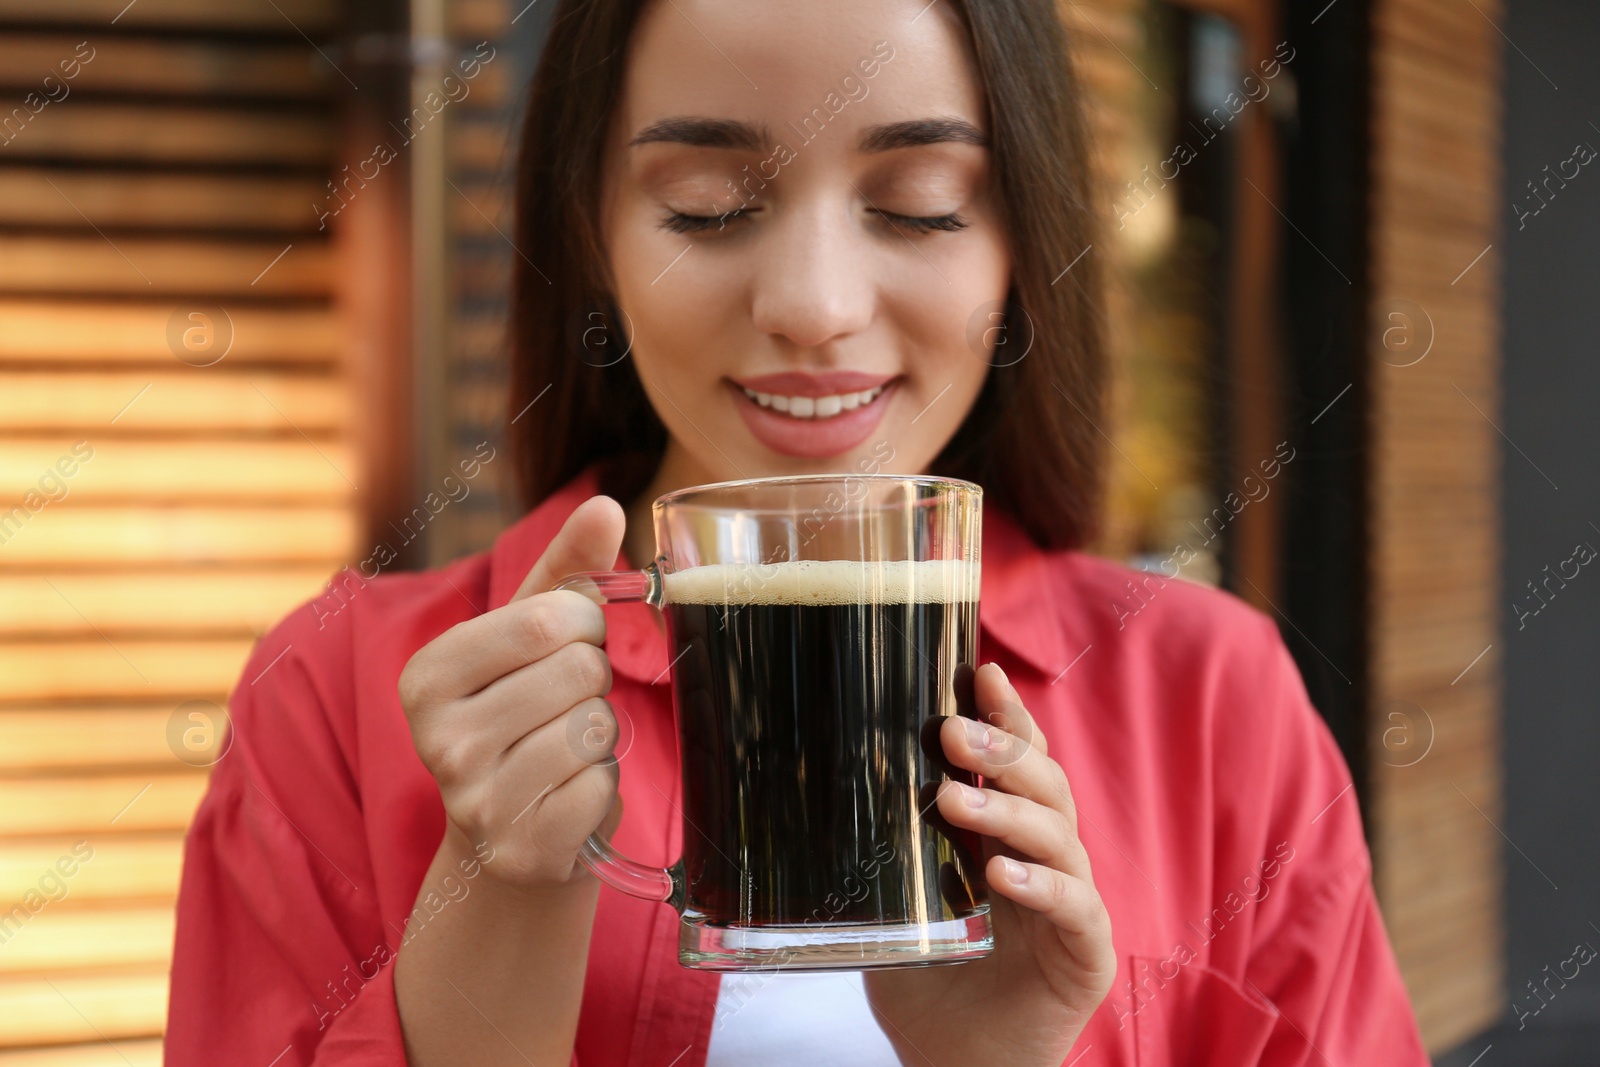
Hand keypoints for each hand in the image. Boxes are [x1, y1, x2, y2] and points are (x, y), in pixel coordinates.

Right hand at [397, 496, 626, 889]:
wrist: (511, 839)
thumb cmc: (524, 714)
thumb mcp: (532, 636)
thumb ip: (568, 566)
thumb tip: (605, 503)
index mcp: (426, 675)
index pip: (546, 619)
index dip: (584, 624)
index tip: (570, 642)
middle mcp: (439, 741)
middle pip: (577, 671)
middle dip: (594, 680)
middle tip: (566, 705)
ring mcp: (477, 802)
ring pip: (594, 729)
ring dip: (601, 734)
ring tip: (566, 748)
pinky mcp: (522, 849)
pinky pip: (602, 787)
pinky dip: (604, 785)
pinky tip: (570, 794)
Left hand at [864, 662, 1114, 1065]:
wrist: (953, 1064)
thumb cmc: (927, 982)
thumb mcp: (894, 903)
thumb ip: (880, 850)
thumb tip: (813, 790)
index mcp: (1008, 837)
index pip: (1017, 762)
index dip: (1006, 715)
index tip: (979, 673)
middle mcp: (1047, 859)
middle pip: (1044, 784)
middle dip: (1001, 749)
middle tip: (951, 731)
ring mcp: (1073, 904)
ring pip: (1058, 834)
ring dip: (1005, 810)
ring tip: (952, 800)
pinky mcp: (1087, 954)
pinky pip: (1076, 908)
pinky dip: (1042, 886)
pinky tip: (1002, 876)